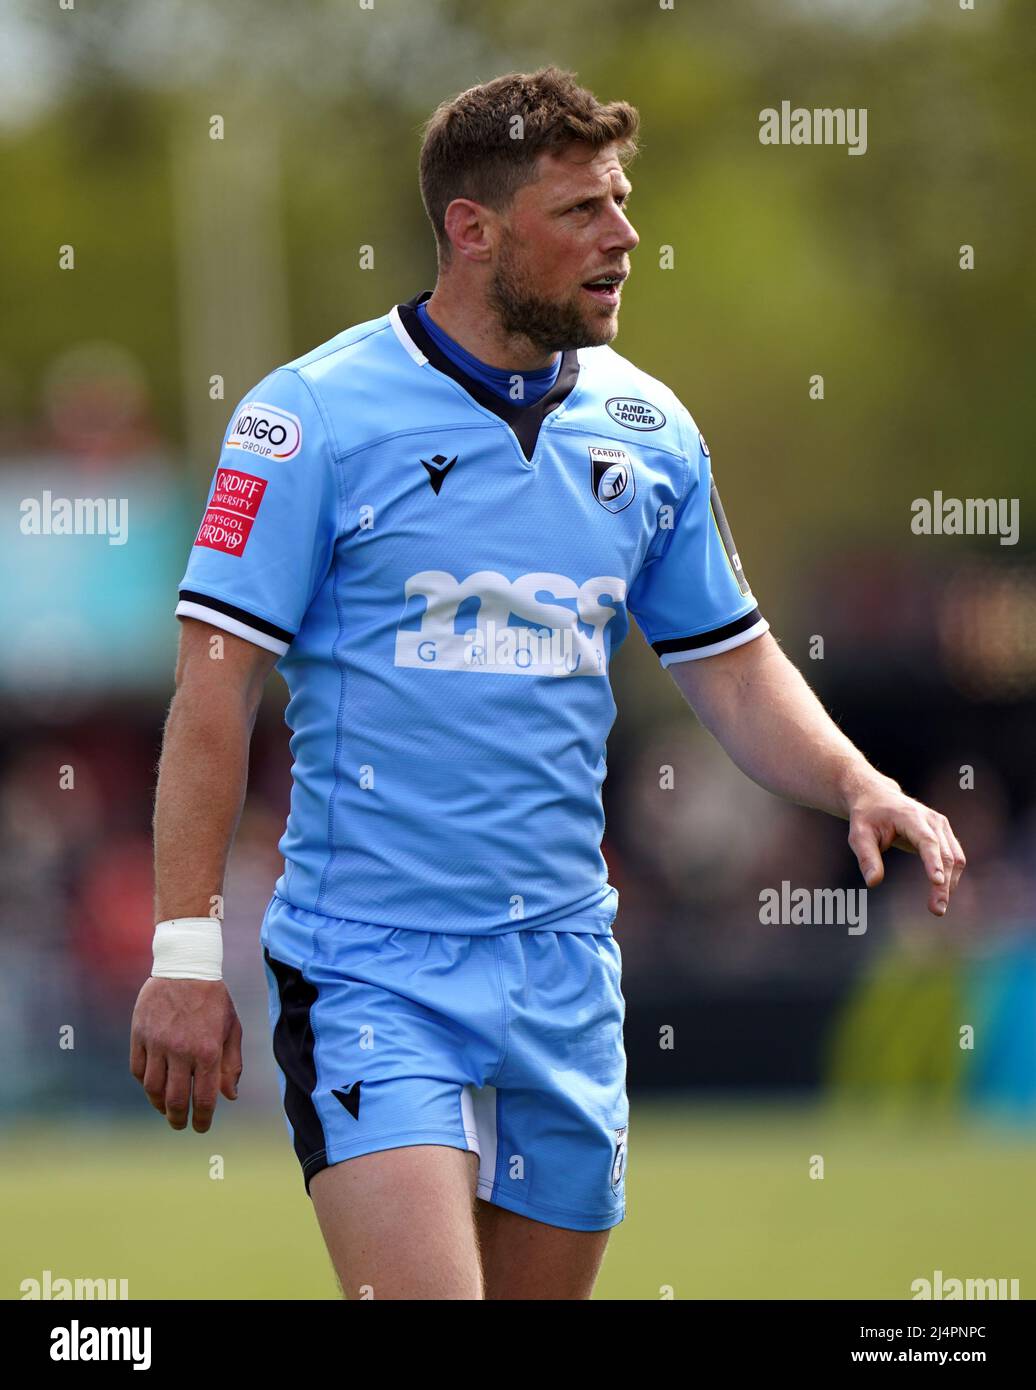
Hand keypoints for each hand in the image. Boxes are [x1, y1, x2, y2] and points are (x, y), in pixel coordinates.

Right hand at [129, 977, 242, 1132]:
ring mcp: (157, 1043)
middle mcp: (181, 1051)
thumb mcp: (231, 1027)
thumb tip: (230, 1096)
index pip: (204, 1098)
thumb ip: (231, 1063)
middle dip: (178, 1119)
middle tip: (179, 1124)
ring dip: (159, 1105)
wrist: (185, 966)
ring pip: (152, 1088)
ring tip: (166, 1109)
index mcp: (207, 1051)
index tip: (201, 1127)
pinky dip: (144, 1082)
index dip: (203, 1119)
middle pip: (175, 1100)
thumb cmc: (213, 999)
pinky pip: (137, 1069)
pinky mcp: (139, 1035)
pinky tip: (153, 1086)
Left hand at [846, 779, 965, 915]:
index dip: (933, 861)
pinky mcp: (945, 834)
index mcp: (910, 816)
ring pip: (955, 858)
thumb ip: (866, 857)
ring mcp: (941, 826)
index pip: (927, 840)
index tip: (936, 881)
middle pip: (945, 854)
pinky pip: (955, 857)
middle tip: (937, 910)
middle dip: (943, 883)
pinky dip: (952, 876)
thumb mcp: (858, 835)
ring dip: (950, 884)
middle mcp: (932, 820)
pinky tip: (942, 894)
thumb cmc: (867, 817)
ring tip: (938, 907)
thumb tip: (873, 883)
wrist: (877, 797)